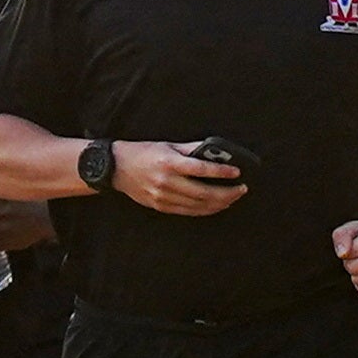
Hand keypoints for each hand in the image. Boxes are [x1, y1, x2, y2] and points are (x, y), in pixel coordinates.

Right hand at [113, 142, 248, 215]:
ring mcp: (163, 197)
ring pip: (198, 206)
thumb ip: (192, 149)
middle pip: (204, 192)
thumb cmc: (144, 153)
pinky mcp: (161, 206)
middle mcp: (167, 182)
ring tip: (233, 197)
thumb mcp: (168, 145)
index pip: (202, 170)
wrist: (116, 168)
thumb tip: (215, 152)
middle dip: (227, 193)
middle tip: (241, 189)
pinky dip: (205, 210)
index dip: (222, 172)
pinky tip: (216, 205)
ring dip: (220, 203)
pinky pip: (188, 212)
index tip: (237, 172)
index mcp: (170, 163)